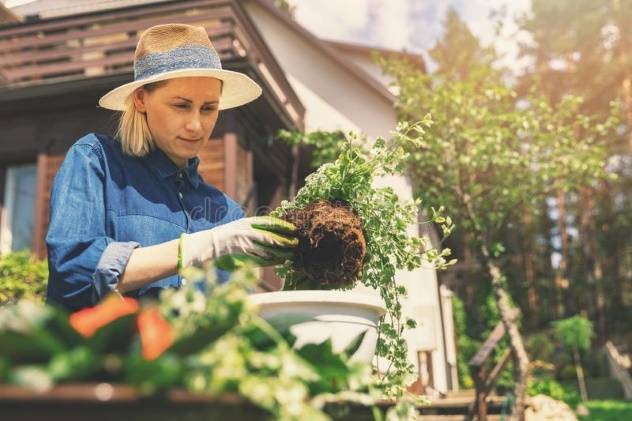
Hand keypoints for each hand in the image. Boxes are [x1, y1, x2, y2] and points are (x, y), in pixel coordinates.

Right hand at [181, 216, 297, 270]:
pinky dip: (270, 259)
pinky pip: (259, 257)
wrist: (209, 243)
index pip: (269, 222)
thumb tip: (269, 230)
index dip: (283, 225)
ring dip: (280, 251)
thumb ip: (253, 227)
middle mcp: (247, 230)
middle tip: (296, 243)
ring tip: (291, 254)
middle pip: (271, 236)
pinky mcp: (242, 252)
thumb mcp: (240, 226)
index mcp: (248, 222)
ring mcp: (245, 242)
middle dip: (285, 240)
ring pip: (267, 248)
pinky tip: (278, 261)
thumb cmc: (225, 235)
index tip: (293, 228)